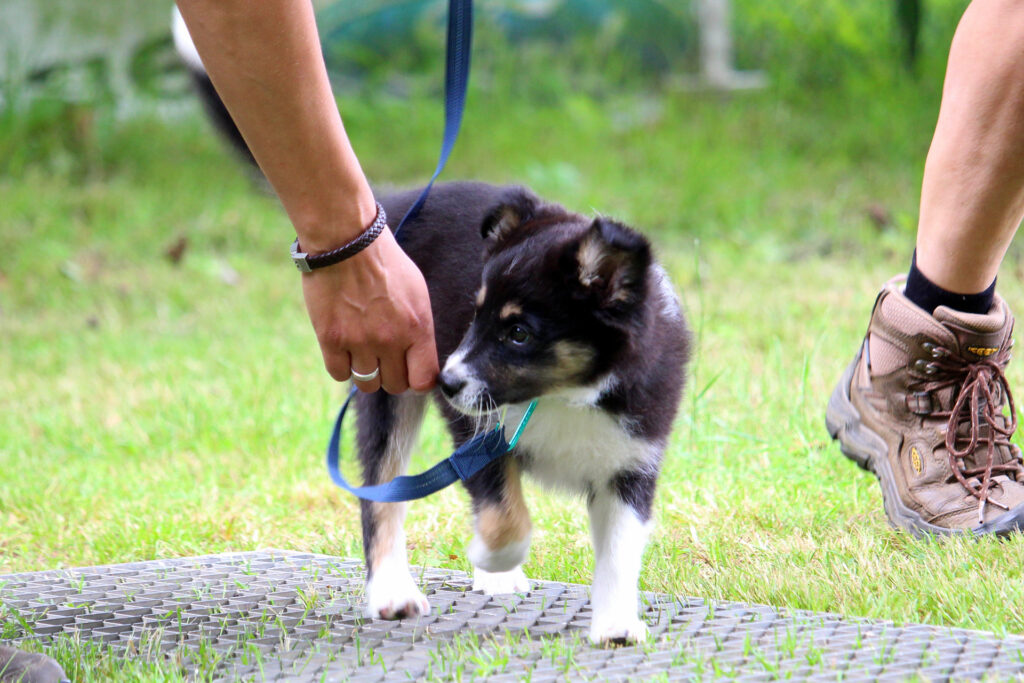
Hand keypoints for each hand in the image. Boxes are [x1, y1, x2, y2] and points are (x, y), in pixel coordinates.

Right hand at [301, 228, 438, 393]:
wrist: (346, 241)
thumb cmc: (384, 263)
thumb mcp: (417, 292)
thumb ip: (420, 328)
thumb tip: (420, 357)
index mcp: (417, 328)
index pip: (424, 380)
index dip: (418, 380)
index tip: (411, 371)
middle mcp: (390, 340)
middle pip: (395, 385)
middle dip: (392, 375)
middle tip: (385, 358)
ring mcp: (359, 342)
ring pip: (367, 384)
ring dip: (367, 372)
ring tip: (363, 351)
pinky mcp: (331, 339)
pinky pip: (339, 374)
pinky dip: (342, 366)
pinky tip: (344, 348)